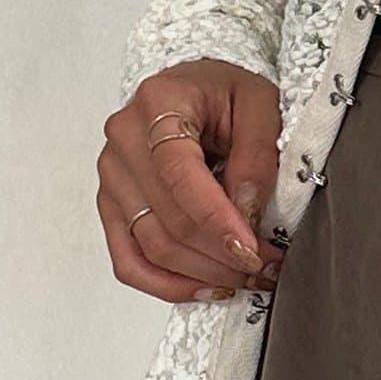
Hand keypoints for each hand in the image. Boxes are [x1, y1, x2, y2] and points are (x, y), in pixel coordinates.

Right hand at [97, 60, 284, 302]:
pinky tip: (208, 289)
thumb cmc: (228, 95)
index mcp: (159, 103)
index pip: (179, 173)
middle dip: (223, 256)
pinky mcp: (112, 206)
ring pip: (153, 247)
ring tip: (248, 279)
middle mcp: (124, 138)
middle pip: (168, 220)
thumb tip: (246, 213)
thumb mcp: (261, 105)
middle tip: (268, 268)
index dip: (216, 220)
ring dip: (205, 274)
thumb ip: (257, 154)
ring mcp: (112, 175)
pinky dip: (168, 285)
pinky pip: (129, 262)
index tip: (252, 250)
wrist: (198, 91)